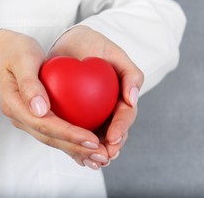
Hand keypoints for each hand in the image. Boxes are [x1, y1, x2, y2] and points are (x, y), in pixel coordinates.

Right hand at [0, 29, 108, 168]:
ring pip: (53, 140)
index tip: (92, 140)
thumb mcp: (23, 60)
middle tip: (102, 155)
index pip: (45, 125)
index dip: (69, 134)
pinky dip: (72, 142)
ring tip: (100, 157)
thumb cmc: (16, 51)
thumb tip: (40, 110)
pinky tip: (90, 147)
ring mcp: (27, 119)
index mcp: (15, 105)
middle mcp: (20, 117)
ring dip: (77, 150)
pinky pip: (55, 133)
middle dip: (77, 149)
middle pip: (50, 138)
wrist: (5, 52)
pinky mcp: (36, 118)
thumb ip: (29, 83)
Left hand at [49, 25, 143, 163]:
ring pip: (96, 137)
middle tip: (104, 157)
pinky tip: (74, 156)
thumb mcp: (114, 53)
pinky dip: (77, 146)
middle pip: (113, 133)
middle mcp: (109, 109)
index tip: (114, 139)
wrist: (70, 42)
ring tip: (90, 162)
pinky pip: (77, 133)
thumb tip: (133, 99)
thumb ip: (130, 73)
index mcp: (122, 97)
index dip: (121, 128)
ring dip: (94, 152)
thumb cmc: (94, 45)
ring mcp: (94, 114)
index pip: (125, 115)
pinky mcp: (76, 116)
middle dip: (110, 148)